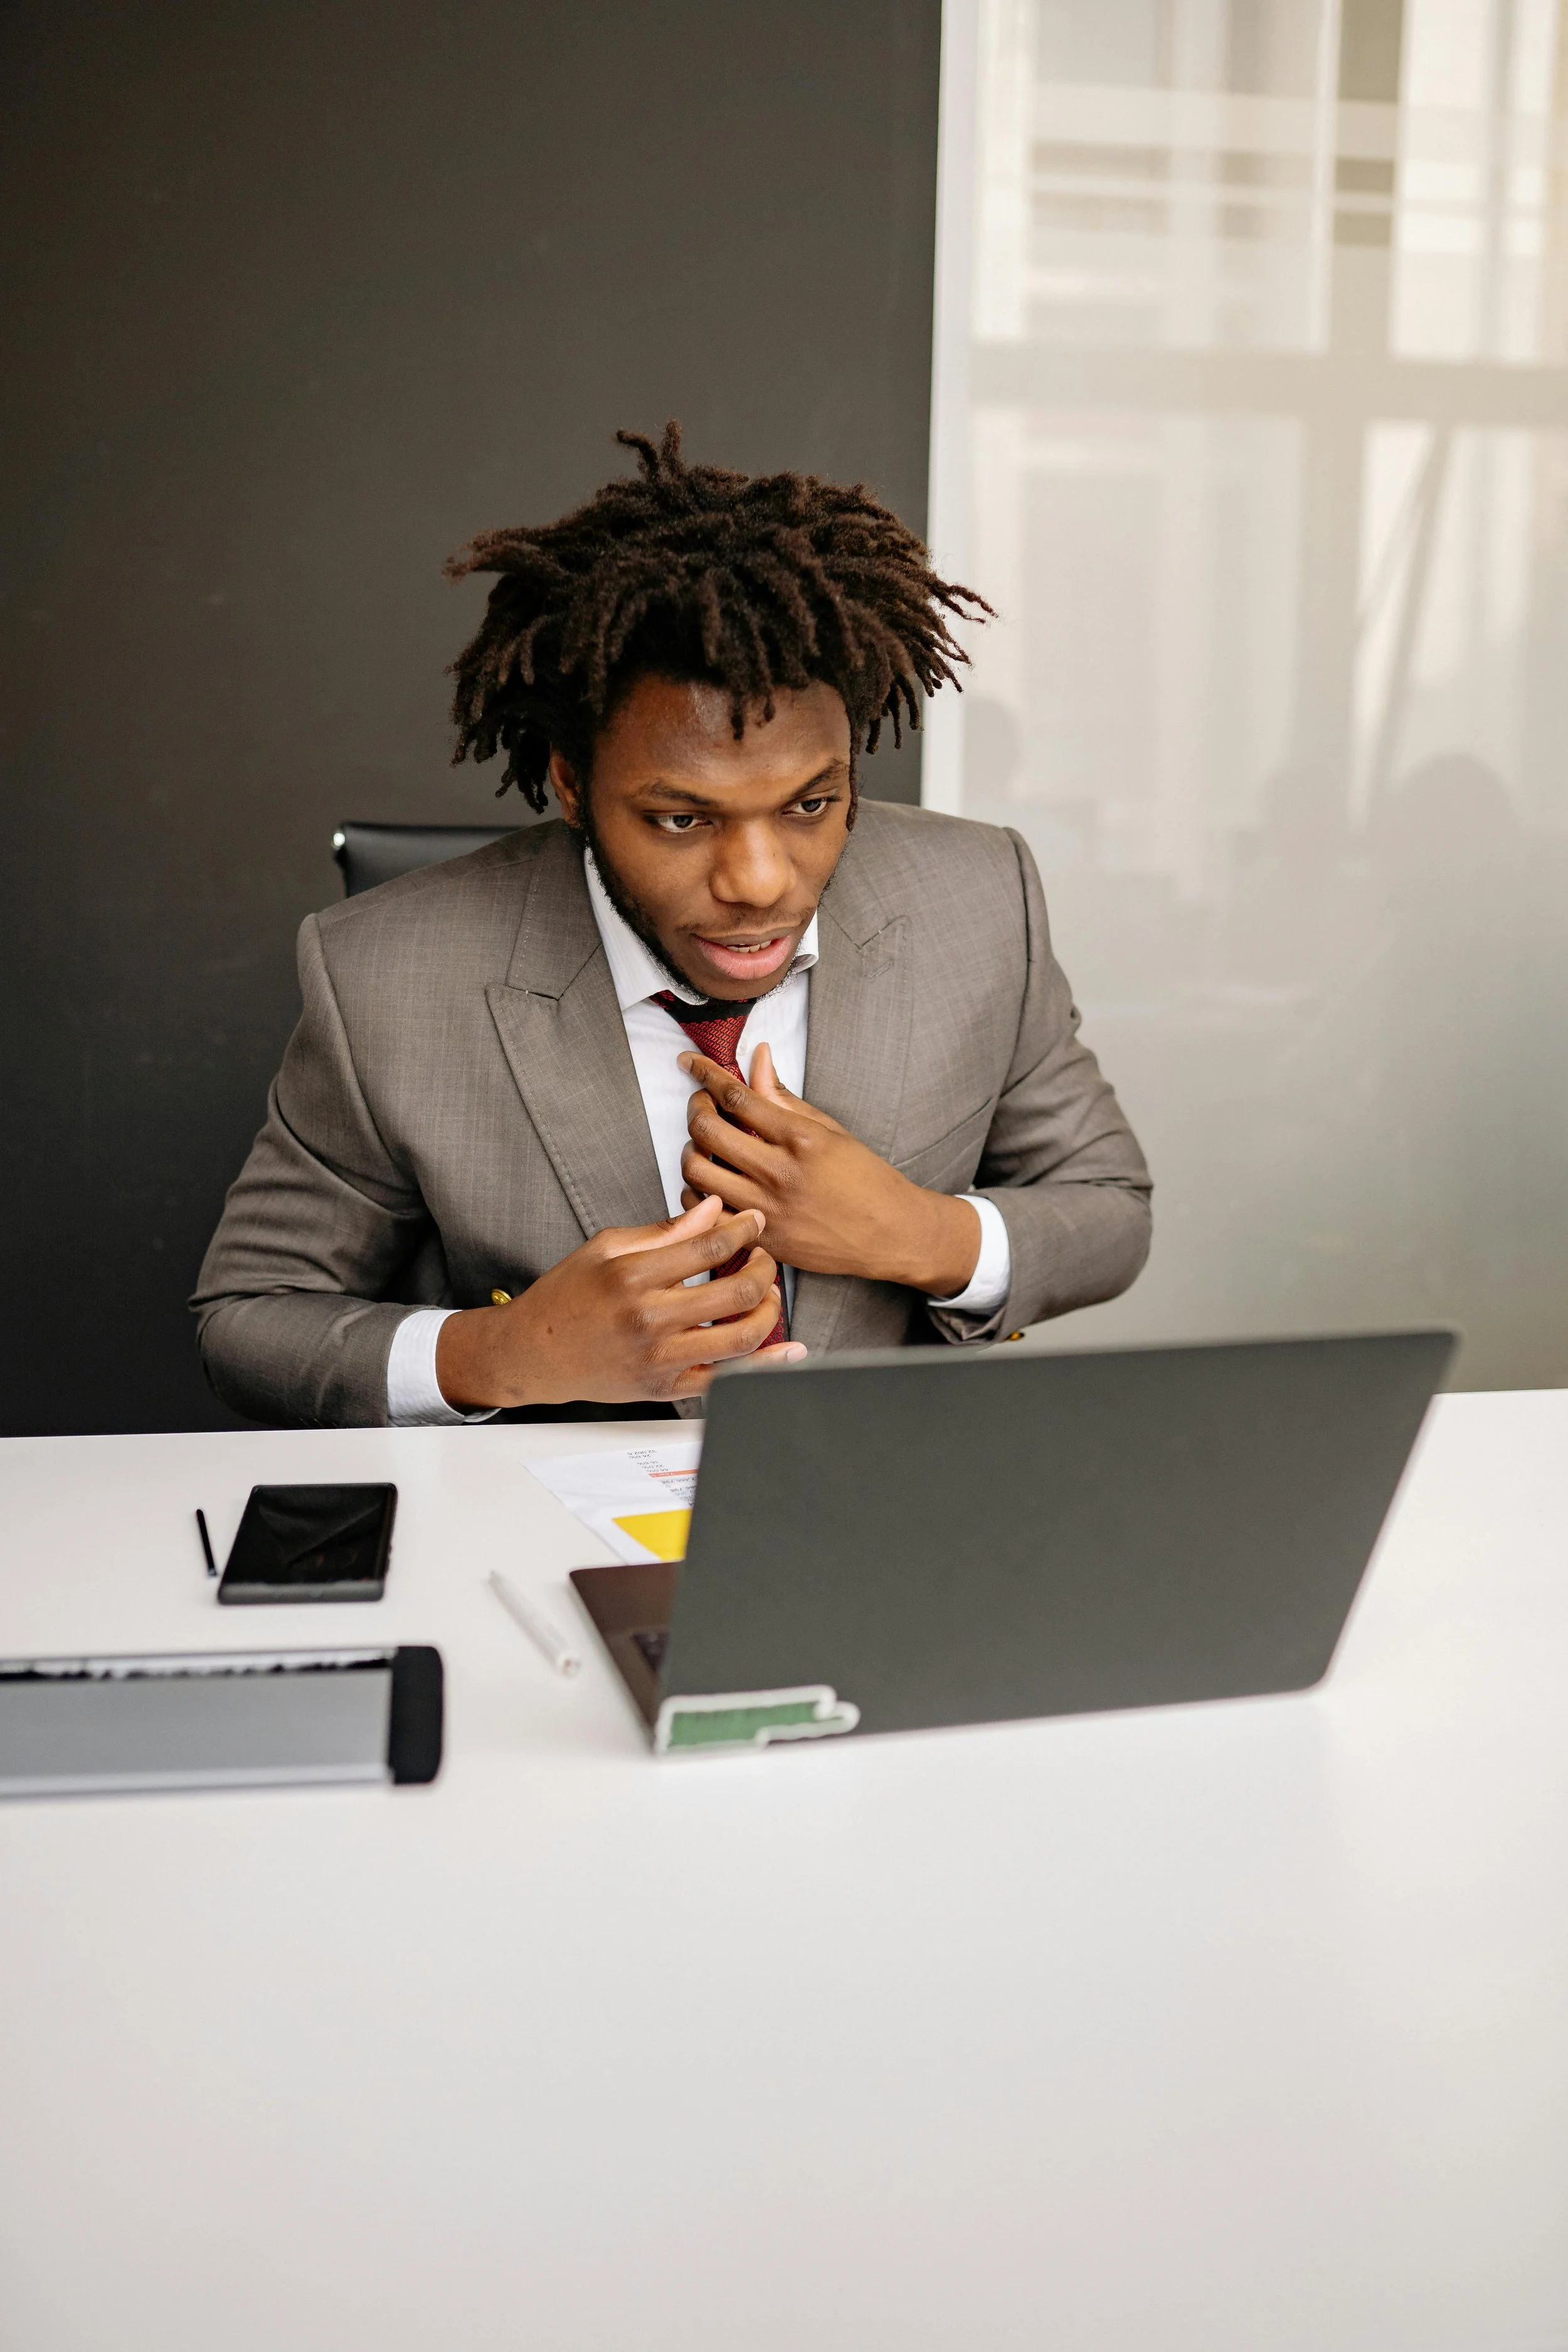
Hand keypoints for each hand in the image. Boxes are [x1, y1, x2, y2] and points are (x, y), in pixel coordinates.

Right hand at [434, 1195, 805, 1410]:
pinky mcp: (665, 1388)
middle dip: (764, 1267)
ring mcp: (659, 1358)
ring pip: (742, 1337)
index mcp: (632, 1276)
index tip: (753, 1222)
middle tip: (765, 1257)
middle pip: (736, 1290)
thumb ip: (665, 1230)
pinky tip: (789, 1351)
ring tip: (768, 1293)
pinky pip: (728, 1379)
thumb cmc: (565, 1298)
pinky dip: (765, 1365)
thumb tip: (713, 1210)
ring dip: (769, 1311)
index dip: (743, 1229)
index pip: (709, 1245)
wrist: (533, 1353)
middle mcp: (648, 1319)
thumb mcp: (606, 1247)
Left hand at [679, 1043, 981, 1295]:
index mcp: (801, 1138)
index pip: (737, 1096)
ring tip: (703, 1145)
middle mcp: (781, 1173)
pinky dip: (697, 1194)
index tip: (690, 1063)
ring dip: (691, 1151)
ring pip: (698, 1172)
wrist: (891, 1234)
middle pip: (708, 1131)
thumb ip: (784, 1097)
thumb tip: (758, 1056)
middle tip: (701, 1105)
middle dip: (695, 1109)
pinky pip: (707, 1213)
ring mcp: (768, 1209)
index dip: (706, 1074)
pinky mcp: (763, 1238)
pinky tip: (710, 1184)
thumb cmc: (865, 1178)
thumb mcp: (830, 1129)